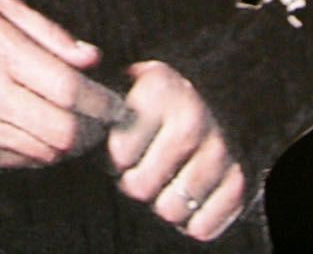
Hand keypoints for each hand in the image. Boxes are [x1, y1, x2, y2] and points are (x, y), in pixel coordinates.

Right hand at [0, 0, 125, 169]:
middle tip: (105, 118)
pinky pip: (31, 161)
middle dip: (95, 129)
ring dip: (75, 142)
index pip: (67, 89)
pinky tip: (48, 127)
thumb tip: (92, 59)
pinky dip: (48, 149)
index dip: (102, 101)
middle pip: (64, 131)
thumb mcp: (12, 11)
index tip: (118, 103)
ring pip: (51, 152)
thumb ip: (54, 34)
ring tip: (80, 121)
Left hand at [103, 60, 247, 240]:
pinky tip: (188, 199)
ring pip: (170, 209)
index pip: (119, 151)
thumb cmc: (154, 107)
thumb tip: (74, 127)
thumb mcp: (126, 89)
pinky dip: (191, 223)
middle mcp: (192, 114)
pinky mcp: (238, 179)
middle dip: (135, 184)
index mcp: (159, 87)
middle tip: (143, 169)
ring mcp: (219, 148)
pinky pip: (202, 226)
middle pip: (140, 186)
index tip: (121, 149)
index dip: (113, 159)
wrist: (212, 102)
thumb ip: (101, 104)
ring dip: (162, 203)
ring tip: (165, 181)